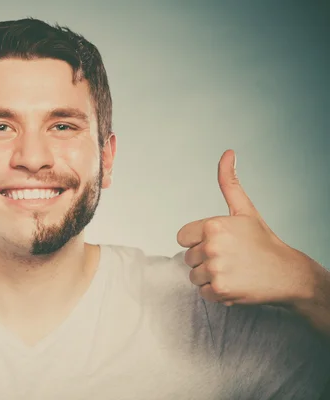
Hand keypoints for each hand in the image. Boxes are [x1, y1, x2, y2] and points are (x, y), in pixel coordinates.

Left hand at [176, 150, 315, 306]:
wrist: (288, 274)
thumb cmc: (263, 242)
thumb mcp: (245, 210)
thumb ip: (229, 182)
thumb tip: (227, 152)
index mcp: (214, 225)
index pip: (182, 237)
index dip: (198, 241)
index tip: (218, 242)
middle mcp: (212, 247)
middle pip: (188, 258)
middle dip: (205, 259)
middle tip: (231, 258)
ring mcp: (216, 269)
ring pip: (194, 276)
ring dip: (209, 277)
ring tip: (233, 270)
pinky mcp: (220, 290)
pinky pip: (203, 293)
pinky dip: (216, 292)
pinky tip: (235, 283)